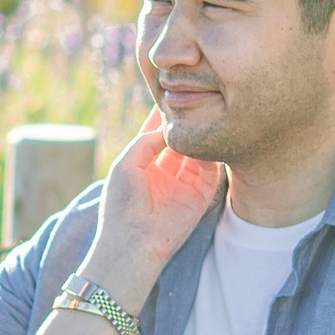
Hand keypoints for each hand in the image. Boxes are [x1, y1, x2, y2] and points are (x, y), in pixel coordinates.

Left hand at [83, 109, 220, 297]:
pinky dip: (212, 155)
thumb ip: (147, 139)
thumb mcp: (127, 163)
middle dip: (186, 122)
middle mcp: (165, 172)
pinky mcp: (200, 197)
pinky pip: (211, 171)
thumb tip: (168, 122)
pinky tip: (210, 138)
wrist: (133, 243)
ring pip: (197, 152)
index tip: (171, 91)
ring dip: (200, 136)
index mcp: (143, 164)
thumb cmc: (122, 203)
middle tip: (194, 99)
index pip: (157, 133)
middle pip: (181, 139)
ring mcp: (184, 184)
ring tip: (204, 115)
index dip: (164, 115)